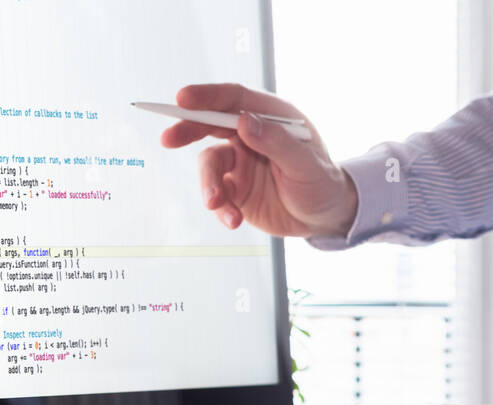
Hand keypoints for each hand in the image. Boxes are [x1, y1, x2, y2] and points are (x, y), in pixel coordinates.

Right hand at [160, 84, 357, 237]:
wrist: (324, 217)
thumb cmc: (322, 182)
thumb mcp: (306, 163)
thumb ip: (276, 141)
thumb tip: (244, 121)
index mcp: (270, 117)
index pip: (234, 99)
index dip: (207, 96)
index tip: (183, 99)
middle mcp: (250, 135)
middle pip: (211, 124)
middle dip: (187, 130)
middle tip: (168, 138)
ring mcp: (240, 162)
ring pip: (210, 165)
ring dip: (209, 185)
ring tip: (217, 205)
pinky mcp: (235, 188)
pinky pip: (217, 194)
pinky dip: (221, 208)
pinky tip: (233, 220)